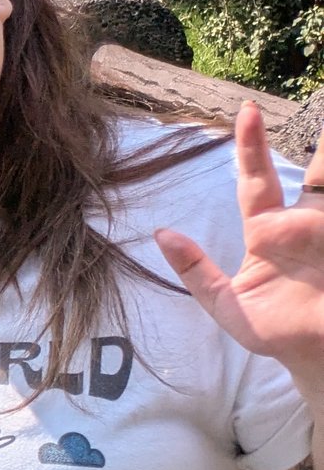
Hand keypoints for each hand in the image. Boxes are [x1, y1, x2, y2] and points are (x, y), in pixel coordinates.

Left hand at [157, 102, 323, 388]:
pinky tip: (322, 218)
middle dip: (320, 142)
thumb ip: (195, 272)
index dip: (251, 146)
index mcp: (268, 231)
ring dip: (323, 177)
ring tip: (319, 168)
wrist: (315, 359)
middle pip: (315, 171)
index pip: (257, 180)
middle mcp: (305, 224)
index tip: (246, 110)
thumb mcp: (225, 305)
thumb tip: (162, 233)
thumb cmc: (273, 331)